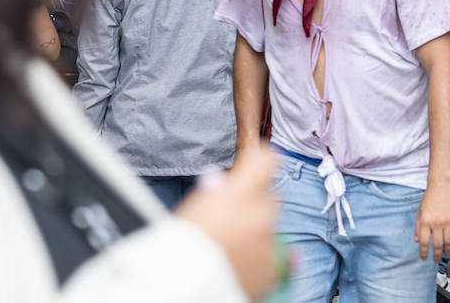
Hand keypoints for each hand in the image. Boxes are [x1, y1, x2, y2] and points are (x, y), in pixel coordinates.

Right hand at [177, 145, 278, 300]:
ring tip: (228, 246)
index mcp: (238, 194)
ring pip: (270, 228)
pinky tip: (236, 262)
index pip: (267, 161)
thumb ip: (211, 193)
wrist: (183, 289)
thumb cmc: (179, 247)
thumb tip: (219, 184)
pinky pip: (271, 255)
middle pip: (269, 198)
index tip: (255, 167)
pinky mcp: (271, 269)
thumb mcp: (190, 209)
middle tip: (230, 217)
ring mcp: (268, 242)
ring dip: (255, 232)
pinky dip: (257, 257)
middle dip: (254, 204)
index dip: (261, 162)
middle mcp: (259, 215)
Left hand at [415, 181, 449, 260]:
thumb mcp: (419, 211)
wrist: (441, 184)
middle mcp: (436, 222)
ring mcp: (447, 221)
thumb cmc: (429, 197)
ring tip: (447, 255)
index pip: (423, 242)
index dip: (424, 252)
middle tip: (437, 260)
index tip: (424, 258)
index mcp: (425, 221)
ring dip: (448, 250)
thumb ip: (417, 226)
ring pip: (449, 241)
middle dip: (436, 255)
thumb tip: (416, 240)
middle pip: (437, 244)